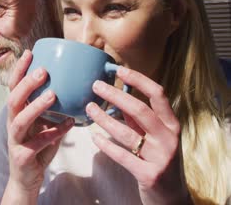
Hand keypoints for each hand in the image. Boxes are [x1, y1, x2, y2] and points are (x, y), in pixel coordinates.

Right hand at [1, 50, 73, 203]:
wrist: (26, 179)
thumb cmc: (36, 147)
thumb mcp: (43, 124)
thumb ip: (52, 109)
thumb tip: (73, 88)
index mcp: (17, 113)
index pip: (13, 87)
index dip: (20, 70)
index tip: (30, 52)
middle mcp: (13, 124)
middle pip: (13, 100)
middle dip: (27, 84)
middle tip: (43, 71)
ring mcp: (16, 141)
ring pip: (20, 121)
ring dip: (36, 106)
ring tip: (53, 95)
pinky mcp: (23, 156)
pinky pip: (38, 143)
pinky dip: (54, 133)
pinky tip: (68, 124)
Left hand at [86, 66, 190, 204]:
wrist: (171, 196)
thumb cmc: (159, 159)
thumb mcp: (155, 135)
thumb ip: (139, 118)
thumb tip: (118, 95)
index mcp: (172, 124)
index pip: (158, 94)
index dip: (139, 80)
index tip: (119, 69)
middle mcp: (169, 138)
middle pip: (139, 109)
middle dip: (115, 95)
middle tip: (95, 85)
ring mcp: (160, 157)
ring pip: (127, 132)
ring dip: (104, 118)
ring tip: (89, 108)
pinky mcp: (149, 174)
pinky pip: (122, 155)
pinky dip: (105, 144)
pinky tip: (93, 136)